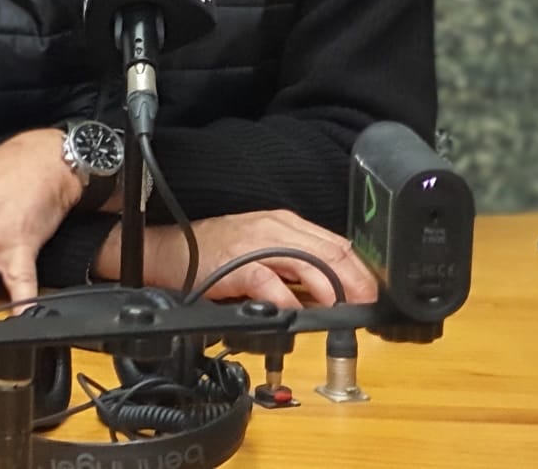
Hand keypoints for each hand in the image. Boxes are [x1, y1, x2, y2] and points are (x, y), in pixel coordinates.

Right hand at [96, 209, 378, 307]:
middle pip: (332, 253)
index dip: (361, 274)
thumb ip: (293, 262)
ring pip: (310, 263)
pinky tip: (293, 314)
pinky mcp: (237, 265)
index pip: (337, 246)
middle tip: (366, 309)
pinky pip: (272, 284)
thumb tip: (330, 287)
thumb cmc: (210, 254)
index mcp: (284, 224)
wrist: (165, 250)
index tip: (372, 297)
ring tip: (341, 312)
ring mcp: (256, 245)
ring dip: (332, 292)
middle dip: (356, 284)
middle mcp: (275, 228)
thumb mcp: (259, 250)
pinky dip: (288, 302)